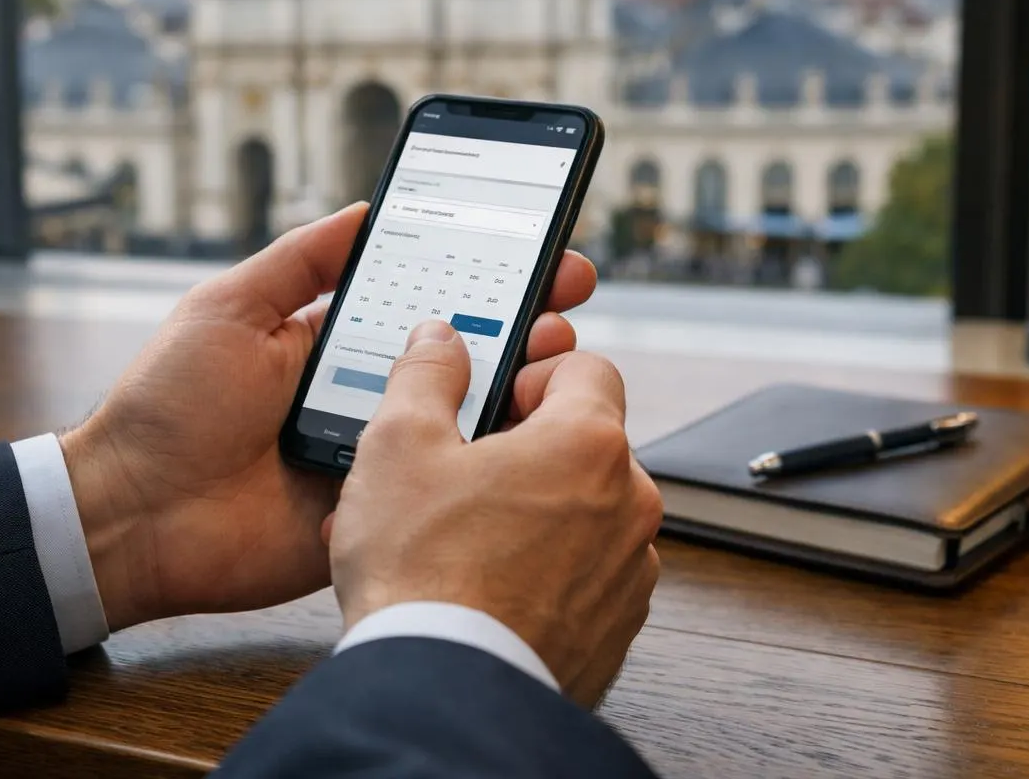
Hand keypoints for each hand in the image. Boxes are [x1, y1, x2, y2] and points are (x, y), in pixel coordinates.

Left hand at [58, 203, 600, 630]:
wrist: (134, 516)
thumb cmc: (168, 407)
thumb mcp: (228, 307)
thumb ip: (299, 260)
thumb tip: (364, 209)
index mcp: (334, 344)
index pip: (424, 301)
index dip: (479, 275)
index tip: (534, 248)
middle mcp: (366, 396)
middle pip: (461, 355)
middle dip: (521, 321)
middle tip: (566, 293)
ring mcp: (377, 455)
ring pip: (464, 419)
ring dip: (519, 384)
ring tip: (559, 353)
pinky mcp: (379, 512)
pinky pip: (442, 487)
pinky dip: (487, 463)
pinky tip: (526, 434)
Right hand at [329, 321, 662, 707]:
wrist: (443, 690)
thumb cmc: (422, 570)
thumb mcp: (398, 444)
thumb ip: (425, 375)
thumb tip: (439, 339)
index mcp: (591, 444)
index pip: (587, 367)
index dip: (532, 375)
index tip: (490, 402)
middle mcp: (629, 505)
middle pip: (583, 444)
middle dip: (523, 450)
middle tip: (458, 473)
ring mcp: (628, 573)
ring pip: (582, 513)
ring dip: (532, 512)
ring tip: (456, 538)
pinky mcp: (614, 629)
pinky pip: (581, 576)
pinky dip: (541, 572)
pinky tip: (479, 584)